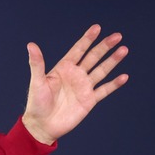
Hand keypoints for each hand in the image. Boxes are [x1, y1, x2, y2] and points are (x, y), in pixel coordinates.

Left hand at [22, 24, 128, 144]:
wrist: (42, 126)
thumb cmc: (36, 104)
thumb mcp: (36, 82)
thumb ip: (37, 63)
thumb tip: (31, 45)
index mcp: (64, 68)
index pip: (78, 50)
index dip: (87, 39)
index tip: (97, 28)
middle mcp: (76, 75)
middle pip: (93, 57)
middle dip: (104, 46)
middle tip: (117, 36)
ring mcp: (84, 87)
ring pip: (101, 71)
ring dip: (112, 61)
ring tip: (123, 50)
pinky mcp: (89, 100)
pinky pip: (104, 90)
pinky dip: (114, 84)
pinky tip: (124, 76)